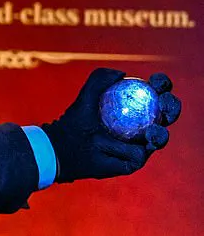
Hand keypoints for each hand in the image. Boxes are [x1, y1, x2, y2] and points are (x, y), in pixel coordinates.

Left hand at [42, 68, 181, 182]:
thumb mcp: (86, 96)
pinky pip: (140, 154)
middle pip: (164, 114)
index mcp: (134, 108)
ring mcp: (139, 144)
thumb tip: (122, 74)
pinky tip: (143, 139)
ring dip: (162, 131)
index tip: (157, 81)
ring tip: (154, 128)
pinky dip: (139, 146)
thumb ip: (100, 79)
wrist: (64, 146)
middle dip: (171, 106)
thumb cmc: (74, 120)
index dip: (160, 86)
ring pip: (160, 136)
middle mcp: (140, 126)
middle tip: (165, 101)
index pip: (153, 94)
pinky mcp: (134, 161)